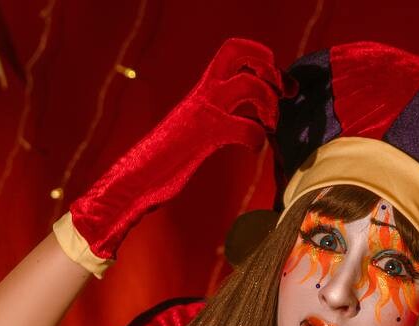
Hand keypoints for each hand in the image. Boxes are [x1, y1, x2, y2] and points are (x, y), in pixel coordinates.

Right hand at [59, 38, 290, 270]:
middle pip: (239, 53)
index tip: (279, 84)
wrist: (136, 180)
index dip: (262, 57)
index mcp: (202, 89)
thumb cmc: (167, 162)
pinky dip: (256, 138)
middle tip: (282, 95)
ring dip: (269, 104)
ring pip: (248, 84)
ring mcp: (204, 113)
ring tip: (269, 126)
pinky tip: (252, 150)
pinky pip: (244, 127)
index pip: (233, 50)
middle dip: (269, 68)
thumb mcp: (199, 131)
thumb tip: (249, 120)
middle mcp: (203, 94)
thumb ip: (220, 118)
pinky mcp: (205, 137)